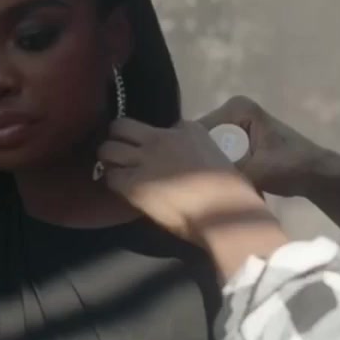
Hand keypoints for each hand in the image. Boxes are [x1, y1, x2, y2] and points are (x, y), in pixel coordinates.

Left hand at [98, 118, 275, 246]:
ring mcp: (146, 160)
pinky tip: (121, 188)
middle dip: (116, 138)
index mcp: (187, 129)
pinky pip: (111, 176)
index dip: (147, 137)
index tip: (149, 149)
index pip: (154, 125)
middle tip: (120, 153)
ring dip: (108, 158)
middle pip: (120, 126)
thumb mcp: (216, 157)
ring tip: (116, 169)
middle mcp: (161, 138)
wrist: (228, 214)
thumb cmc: (232, 193)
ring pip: (107, 148)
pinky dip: (112, 180)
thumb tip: (178, 160)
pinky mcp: (136, 185)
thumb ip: (194, 151)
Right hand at [198, 96, 330, 198]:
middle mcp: (232, 111)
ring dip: (213, 168)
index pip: (197, 131)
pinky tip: (224, 184)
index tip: (192, 179)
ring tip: (213, 187)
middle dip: (202, 162)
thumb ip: (224, 171)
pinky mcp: (240, 140)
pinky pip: (220, 155)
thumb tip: (196, 179)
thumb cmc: (290, 166)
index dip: (192, 154)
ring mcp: (237, 125)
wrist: (316, 175)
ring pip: (210, 150)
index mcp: (236, 108)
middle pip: (202, 141)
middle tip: (203, 186)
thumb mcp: (254, 171)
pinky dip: (223, 169)